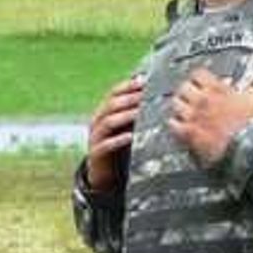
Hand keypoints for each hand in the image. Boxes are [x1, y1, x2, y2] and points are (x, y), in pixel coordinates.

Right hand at [82, 75, 142, 190]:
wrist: (101, 170)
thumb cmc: (117, 143)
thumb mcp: (124, 125)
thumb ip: (134, 111)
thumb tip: (156, 95)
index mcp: (104, 111)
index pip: (114, 92)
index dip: (128, 86)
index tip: (145, 81)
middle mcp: (97, 121)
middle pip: (112, 105)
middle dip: (130, 99)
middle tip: (146, 96)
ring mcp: (95, 136)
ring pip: (108, 122)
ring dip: (126, 116)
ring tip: (140, 113)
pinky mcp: (96, 152)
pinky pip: (107, 144)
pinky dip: (119, 140)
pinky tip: (131, 137)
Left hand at [166, 67, 252, 164]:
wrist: (244, 145)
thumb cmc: (250, 123)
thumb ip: (249, 85)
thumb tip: (248, 81)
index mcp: (216, 89)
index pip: (198, 74)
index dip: (199, 77)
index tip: (200, 81)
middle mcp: (202, 100)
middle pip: (183, 87)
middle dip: (187, 90)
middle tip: (191, 95)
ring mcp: (193, 116)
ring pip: (175, 104)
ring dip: (179, 106)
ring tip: (184, 109)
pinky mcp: (189, 132)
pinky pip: (173, 124)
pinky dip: (174, 123)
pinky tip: (179, 124)